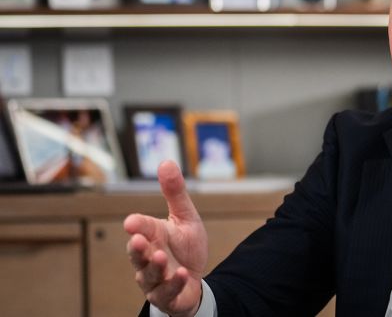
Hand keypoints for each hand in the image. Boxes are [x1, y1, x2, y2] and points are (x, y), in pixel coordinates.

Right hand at [124, 160, 207, 316]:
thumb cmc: (185, 247)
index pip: (142, 229)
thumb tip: (166, 161)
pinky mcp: (167, 296)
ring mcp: (155, 280)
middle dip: (136, 248)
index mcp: (153, 236)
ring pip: (148, 275)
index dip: (137, 225)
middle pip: (137, 254)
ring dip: (153, 266)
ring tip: (160, 257)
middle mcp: (148, 258)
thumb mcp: (185, 217)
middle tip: (138, 240)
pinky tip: (181, 274)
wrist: (195, 279)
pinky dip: (173, 283)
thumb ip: (175, 193)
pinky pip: (167, 293)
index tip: (131, 221)